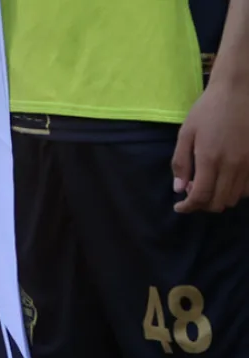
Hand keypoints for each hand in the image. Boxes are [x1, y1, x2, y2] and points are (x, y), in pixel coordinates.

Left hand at [171, 80, 248, 212]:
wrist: (239, 88)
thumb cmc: (209, 108)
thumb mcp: (186, 133)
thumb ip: (181, 163)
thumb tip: (179, 189)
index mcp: (210, 159)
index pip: (201, 197)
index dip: (188, 207)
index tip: (180, 207)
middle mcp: (233, 165)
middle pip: (219, 202)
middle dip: (203, 205)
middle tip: (193, 193)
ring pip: (236, 197)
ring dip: (219, 198)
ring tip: (209, 184)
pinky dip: (236, 191)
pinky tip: (226, 180)